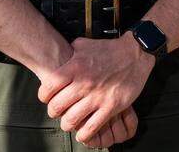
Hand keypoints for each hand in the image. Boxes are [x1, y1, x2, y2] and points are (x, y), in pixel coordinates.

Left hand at [38, 32, 155, 142]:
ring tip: (68, 123)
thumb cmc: (109, 49)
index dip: (44, 95)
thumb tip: (58, 55)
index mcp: (75, 67)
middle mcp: (84, 83)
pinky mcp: (111, 107)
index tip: (46, 98)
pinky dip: (84, 134)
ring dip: (66, 124)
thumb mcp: (84, 44)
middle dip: (53, 112)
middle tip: (56, 112)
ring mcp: (97, 97)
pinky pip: (92, 127)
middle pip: (58, 106)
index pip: (49, 86)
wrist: (135, 54)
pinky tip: (82, 133)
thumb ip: (69, 52)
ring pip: (72, 119)